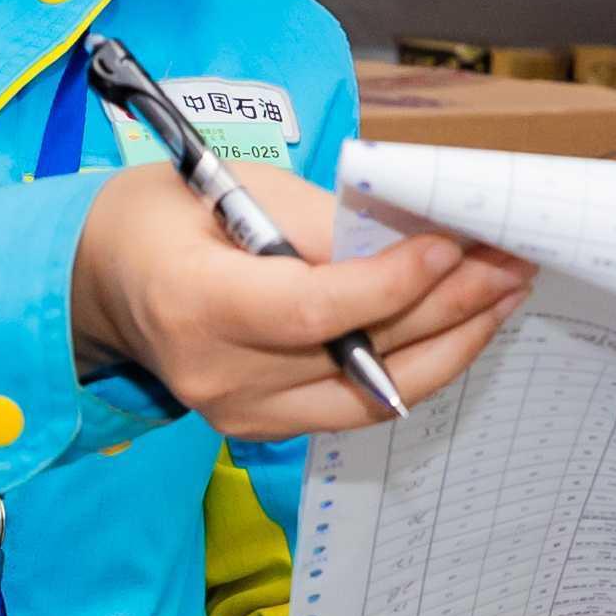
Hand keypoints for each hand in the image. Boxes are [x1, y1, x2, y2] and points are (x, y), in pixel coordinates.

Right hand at [67, 160, 527, 445]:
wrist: (104, 280)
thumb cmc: (165, 217)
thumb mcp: (230, 188)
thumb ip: (320, 221)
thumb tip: (414, 234)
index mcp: (197, 306)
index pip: (314, 313)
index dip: (392, 284)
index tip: (453, 245)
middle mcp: (220, 376)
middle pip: (358, 354)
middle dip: (448, 306)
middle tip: (510, 260)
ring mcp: (242, 414)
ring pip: (374, 395)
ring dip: (451, 345)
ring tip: (505, 293)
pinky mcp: (265, 428)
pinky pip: (359, 404)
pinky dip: (416, 365)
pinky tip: (460, 325)